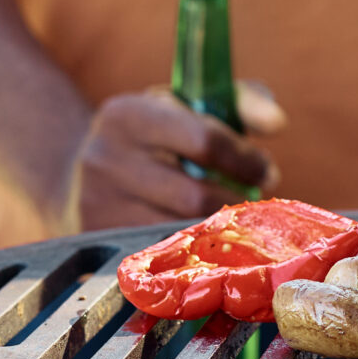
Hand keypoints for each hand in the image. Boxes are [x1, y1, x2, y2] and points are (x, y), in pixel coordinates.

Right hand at [62, 82, 286, 232]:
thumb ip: (239, 104)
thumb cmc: (154, 137)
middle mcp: (105, 158)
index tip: (264, 169)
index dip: (245, 159)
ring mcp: (97, 204)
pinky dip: (191, 249)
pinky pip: (162, 254)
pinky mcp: (99, 240)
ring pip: (180, 232)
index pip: (204, 140)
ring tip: (230, 217)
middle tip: (255, 199)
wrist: (81, 172)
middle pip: (195, 196)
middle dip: (236, 200)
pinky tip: (203, 238)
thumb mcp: (186, 107)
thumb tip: (277, 123)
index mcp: (128, 115)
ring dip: (218, 229)